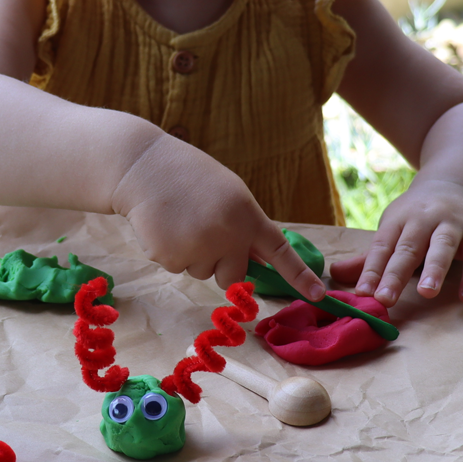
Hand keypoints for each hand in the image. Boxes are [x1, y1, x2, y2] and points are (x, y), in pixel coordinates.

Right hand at [111, 133, 325, 297]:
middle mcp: (227, 235)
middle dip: (221, 265)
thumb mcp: (229, 193)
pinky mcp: (170, 257)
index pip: (279, 252)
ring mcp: (199, 248)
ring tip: (180, 219)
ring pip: (203, 273)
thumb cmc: (189, 176)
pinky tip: (164, 225)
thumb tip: (258, 261)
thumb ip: (245, 225)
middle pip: (234, 278)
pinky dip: (170, 252)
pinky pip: (178, 268)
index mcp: (246, 215)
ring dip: (193, 254)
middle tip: (203, 231)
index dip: (299, 276)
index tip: (319, 295)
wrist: (143, 166)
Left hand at [329, 178, 462, 306]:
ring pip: (443, 246)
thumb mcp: (392, 230)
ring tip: (426, 293)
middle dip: (395, 274)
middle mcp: (423, 220)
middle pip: (408, 248)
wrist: (454, 184)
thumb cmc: (416, 217)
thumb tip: (335, 275)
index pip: (382, 247)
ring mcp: (452, 224)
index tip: (362, 293)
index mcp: (398, 220)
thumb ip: (370, 258)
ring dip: (435, 269)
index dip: (371, 270)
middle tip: (385, 299)